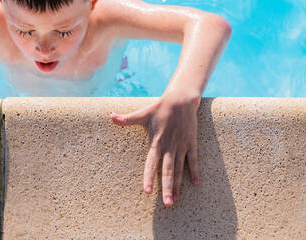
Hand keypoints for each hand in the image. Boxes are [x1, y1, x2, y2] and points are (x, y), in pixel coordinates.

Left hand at [110, 91, 200, 206]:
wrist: (181, 101)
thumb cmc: (159, 108)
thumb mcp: (142, 113)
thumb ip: (126, 119)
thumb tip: (110, 116)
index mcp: (156, 143)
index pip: (151, 164)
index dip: (149, 177)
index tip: (147, 191)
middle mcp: (169, 148)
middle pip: (168, 172)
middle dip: (168, 188)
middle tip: (167, 204)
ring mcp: (181, 146)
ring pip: (180, 170)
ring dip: (178, 185)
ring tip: (176, 200)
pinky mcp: (190, 143)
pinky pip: (193, 160)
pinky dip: (194, 171)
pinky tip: (195, 184)